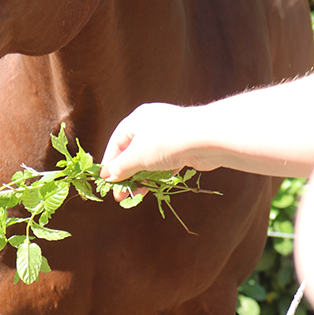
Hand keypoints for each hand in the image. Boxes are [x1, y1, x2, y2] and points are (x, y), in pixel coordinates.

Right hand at [100, 102, 220, 183]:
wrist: (207, 139)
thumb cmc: (166, 141)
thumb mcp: (138, 156)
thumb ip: (121, 167)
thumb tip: (107, 175)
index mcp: (138, 119)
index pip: (117, 141)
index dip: (110, 161)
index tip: (105, 181)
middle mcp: (153, 124)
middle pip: (133, 152)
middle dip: (126, 174)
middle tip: (120, 195)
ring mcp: (170, 136)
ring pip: (150, 160)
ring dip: (141, 178)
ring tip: (134, 196)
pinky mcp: (184, 149)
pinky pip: (165, 164)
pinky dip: (158, 176)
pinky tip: (153, 189)